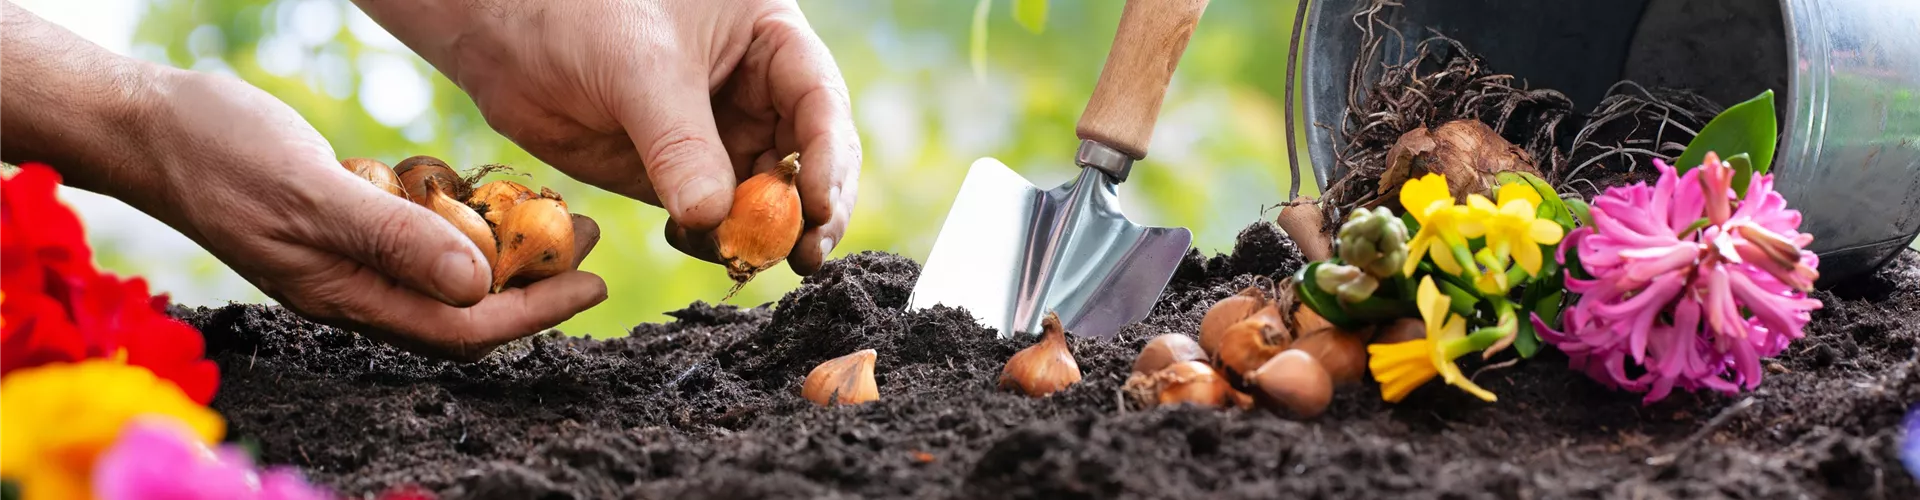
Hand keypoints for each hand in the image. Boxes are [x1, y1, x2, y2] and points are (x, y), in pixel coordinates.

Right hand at [116, 71, 606, 360]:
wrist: (147, 126)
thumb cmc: (218, 153)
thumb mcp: (312, 191)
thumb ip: (393, 238)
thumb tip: (477, 286)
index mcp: (346, 296)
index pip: (462, 329)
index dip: (536, 313)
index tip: (594, 284)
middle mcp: (353, 289)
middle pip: (465, 308)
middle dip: (534, 280)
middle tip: (589, 235)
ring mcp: (345, 258)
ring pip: (445, 271)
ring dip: (504, 247)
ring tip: (553, 211)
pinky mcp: (341, 224)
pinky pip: (415, 236)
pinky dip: (456, 218)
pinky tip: (478, 190)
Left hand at [355, 0, 861, 274]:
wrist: (502, 35)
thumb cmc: (578, 15)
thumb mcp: (640, 68)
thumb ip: (680, 144)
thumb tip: (713, 221)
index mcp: (768, 40)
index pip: (819, 102)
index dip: (827, 157)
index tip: (818, 207)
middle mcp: (756, 90)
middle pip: (807, 159)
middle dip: (809, 209)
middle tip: (803, 256)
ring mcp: (719, 136)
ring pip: (765, 197)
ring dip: (762, 234)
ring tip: (744, 257)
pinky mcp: (679, 175)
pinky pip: (714, 219)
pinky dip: (714, 241)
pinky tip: (697, 243)